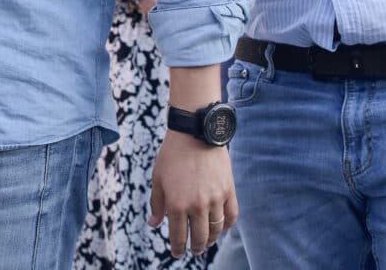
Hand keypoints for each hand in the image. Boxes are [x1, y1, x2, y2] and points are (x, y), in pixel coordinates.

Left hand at [149, 133, 237, 256]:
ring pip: (215, 230)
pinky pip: (231, 216)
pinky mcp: (228, 190)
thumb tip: (153, 225)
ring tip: (206, 241)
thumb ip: (157, 204)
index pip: (178, 236)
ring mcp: (215, 199)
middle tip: (193, 250)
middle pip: (199, 238)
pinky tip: (221, 228)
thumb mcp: (158, 179)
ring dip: (210, 239)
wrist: (195, 133)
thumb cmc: (172, 155)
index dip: (177, 248)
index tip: (178, 253)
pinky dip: (227, 226)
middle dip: (195, 248)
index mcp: (176, 204)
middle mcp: (197, 205)